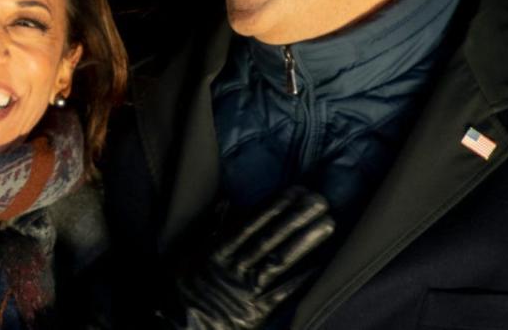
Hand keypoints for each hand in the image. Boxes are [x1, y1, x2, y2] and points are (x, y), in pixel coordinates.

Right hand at [167, 186, 335, 328]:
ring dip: (305, 243)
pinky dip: (301, 280)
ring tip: (327, 225)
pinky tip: (320, 265)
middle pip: (269, 239)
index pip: (250, 225)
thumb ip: (212, 228)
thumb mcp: (191, 253)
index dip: (274, 207)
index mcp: (218, 252)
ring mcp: (247, 290)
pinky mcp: (257, 312)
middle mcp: (235, 268)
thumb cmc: (186, 288)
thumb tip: (226, 202)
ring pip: (279, 262)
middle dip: (296, 218)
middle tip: (319, 201)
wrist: (181, 326)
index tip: (294, 191)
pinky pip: (283, 294)